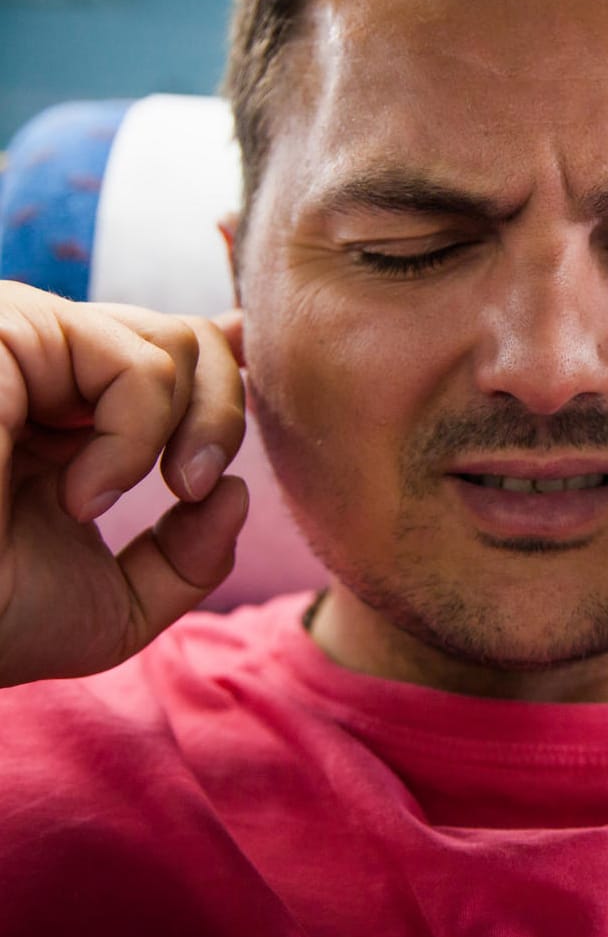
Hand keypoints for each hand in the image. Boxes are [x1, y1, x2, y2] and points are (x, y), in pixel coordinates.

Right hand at [0, 283, 247, 685]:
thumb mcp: (116, 606)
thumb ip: (191, 558)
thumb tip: (236, 492)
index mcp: (66, 420)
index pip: (165, 351)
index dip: (226, 349)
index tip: (255, 358)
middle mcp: (47, 373)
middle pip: (190, 341)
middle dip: (223, 417)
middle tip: (192, 491)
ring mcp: (28, 346)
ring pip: (175, 341)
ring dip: (184, 431)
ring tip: (109, 502)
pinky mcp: (10, 331)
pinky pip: (137, 362)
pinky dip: (135, 437)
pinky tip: (81, 496)